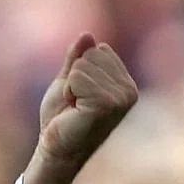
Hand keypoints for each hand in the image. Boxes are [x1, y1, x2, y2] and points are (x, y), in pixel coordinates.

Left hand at [23, 35, 138, 183]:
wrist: (55, 147)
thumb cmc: (62, 118)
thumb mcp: (69, 81)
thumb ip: (78, 58)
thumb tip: (87, 35)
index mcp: (126, 83)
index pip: (99, 50)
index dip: (78, 70)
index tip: (79, 95)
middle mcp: (129, 90)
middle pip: (92, 55)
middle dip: (74, 78)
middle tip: (75, 103)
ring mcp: (121, 98)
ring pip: (83, 66)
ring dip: (71, 86)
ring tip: (75, 107)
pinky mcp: (107, 104)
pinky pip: (78, 78)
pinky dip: (69, 92)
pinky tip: (74, 110)